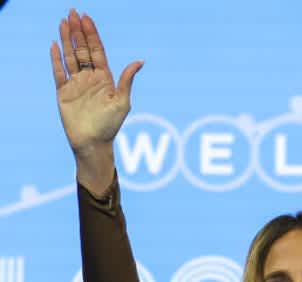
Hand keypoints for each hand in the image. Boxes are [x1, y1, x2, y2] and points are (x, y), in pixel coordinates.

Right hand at [50, 10, 142, 192]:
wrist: (93, 143)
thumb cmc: (111, 125)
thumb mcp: (122, 101)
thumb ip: (127, 80)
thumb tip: (140, 61)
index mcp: (105, 79)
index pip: (97, 51)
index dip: (92, 35)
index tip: (87, 18)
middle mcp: (90, 78)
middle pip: (82, 50)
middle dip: (78, 32)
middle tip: (73, 12)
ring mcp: (76, 84)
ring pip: (70, 56)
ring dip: (66, 40)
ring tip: (63, 22)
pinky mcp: (63, 92)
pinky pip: (59, 71)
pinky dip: (56, 59)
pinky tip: (55, 45)